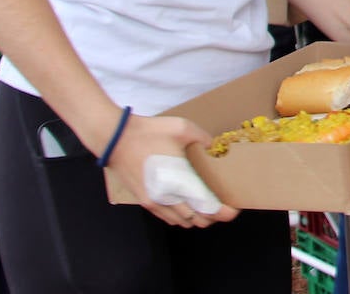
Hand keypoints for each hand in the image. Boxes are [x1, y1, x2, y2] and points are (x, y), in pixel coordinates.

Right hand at [105, 114, 238, 227]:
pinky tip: (184, 203)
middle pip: (199, 221)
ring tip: (204, 204)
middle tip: (220, 204)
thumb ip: (202, 138)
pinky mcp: (146, 202)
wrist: (116, 140)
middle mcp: (170, 199)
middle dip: (213, 216)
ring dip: (196, 217)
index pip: (209, 209)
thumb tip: (213, 146)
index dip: (224, 213)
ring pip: (183, 222)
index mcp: (181, 183)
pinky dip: (180, 216)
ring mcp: (156, 203)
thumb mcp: (182, 128)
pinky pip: (168, 218)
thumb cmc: (148, 133)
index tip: (233, 208)